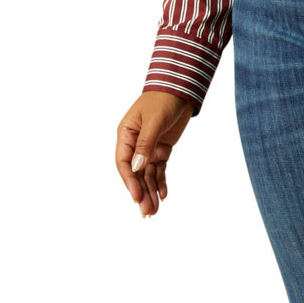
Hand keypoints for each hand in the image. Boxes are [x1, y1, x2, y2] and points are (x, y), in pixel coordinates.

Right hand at [115, 89, 193, 217]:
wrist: (180, 90)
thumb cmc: (163, 101)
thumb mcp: (154, 122)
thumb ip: (146, 144)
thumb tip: (137, 167)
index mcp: (125, 134)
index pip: (123, 163)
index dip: (130, 182)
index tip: (137, 197)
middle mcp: (134, 143)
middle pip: (135, 173)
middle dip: (141, 193)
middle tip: (147, 212)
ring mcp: (148, 148)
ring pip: (147, 174)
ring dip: (151, 192)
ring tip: (155, 211)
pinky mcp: (161, 149)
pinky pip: (159, 170)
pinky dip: (161, 182)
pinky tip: (164, 196)